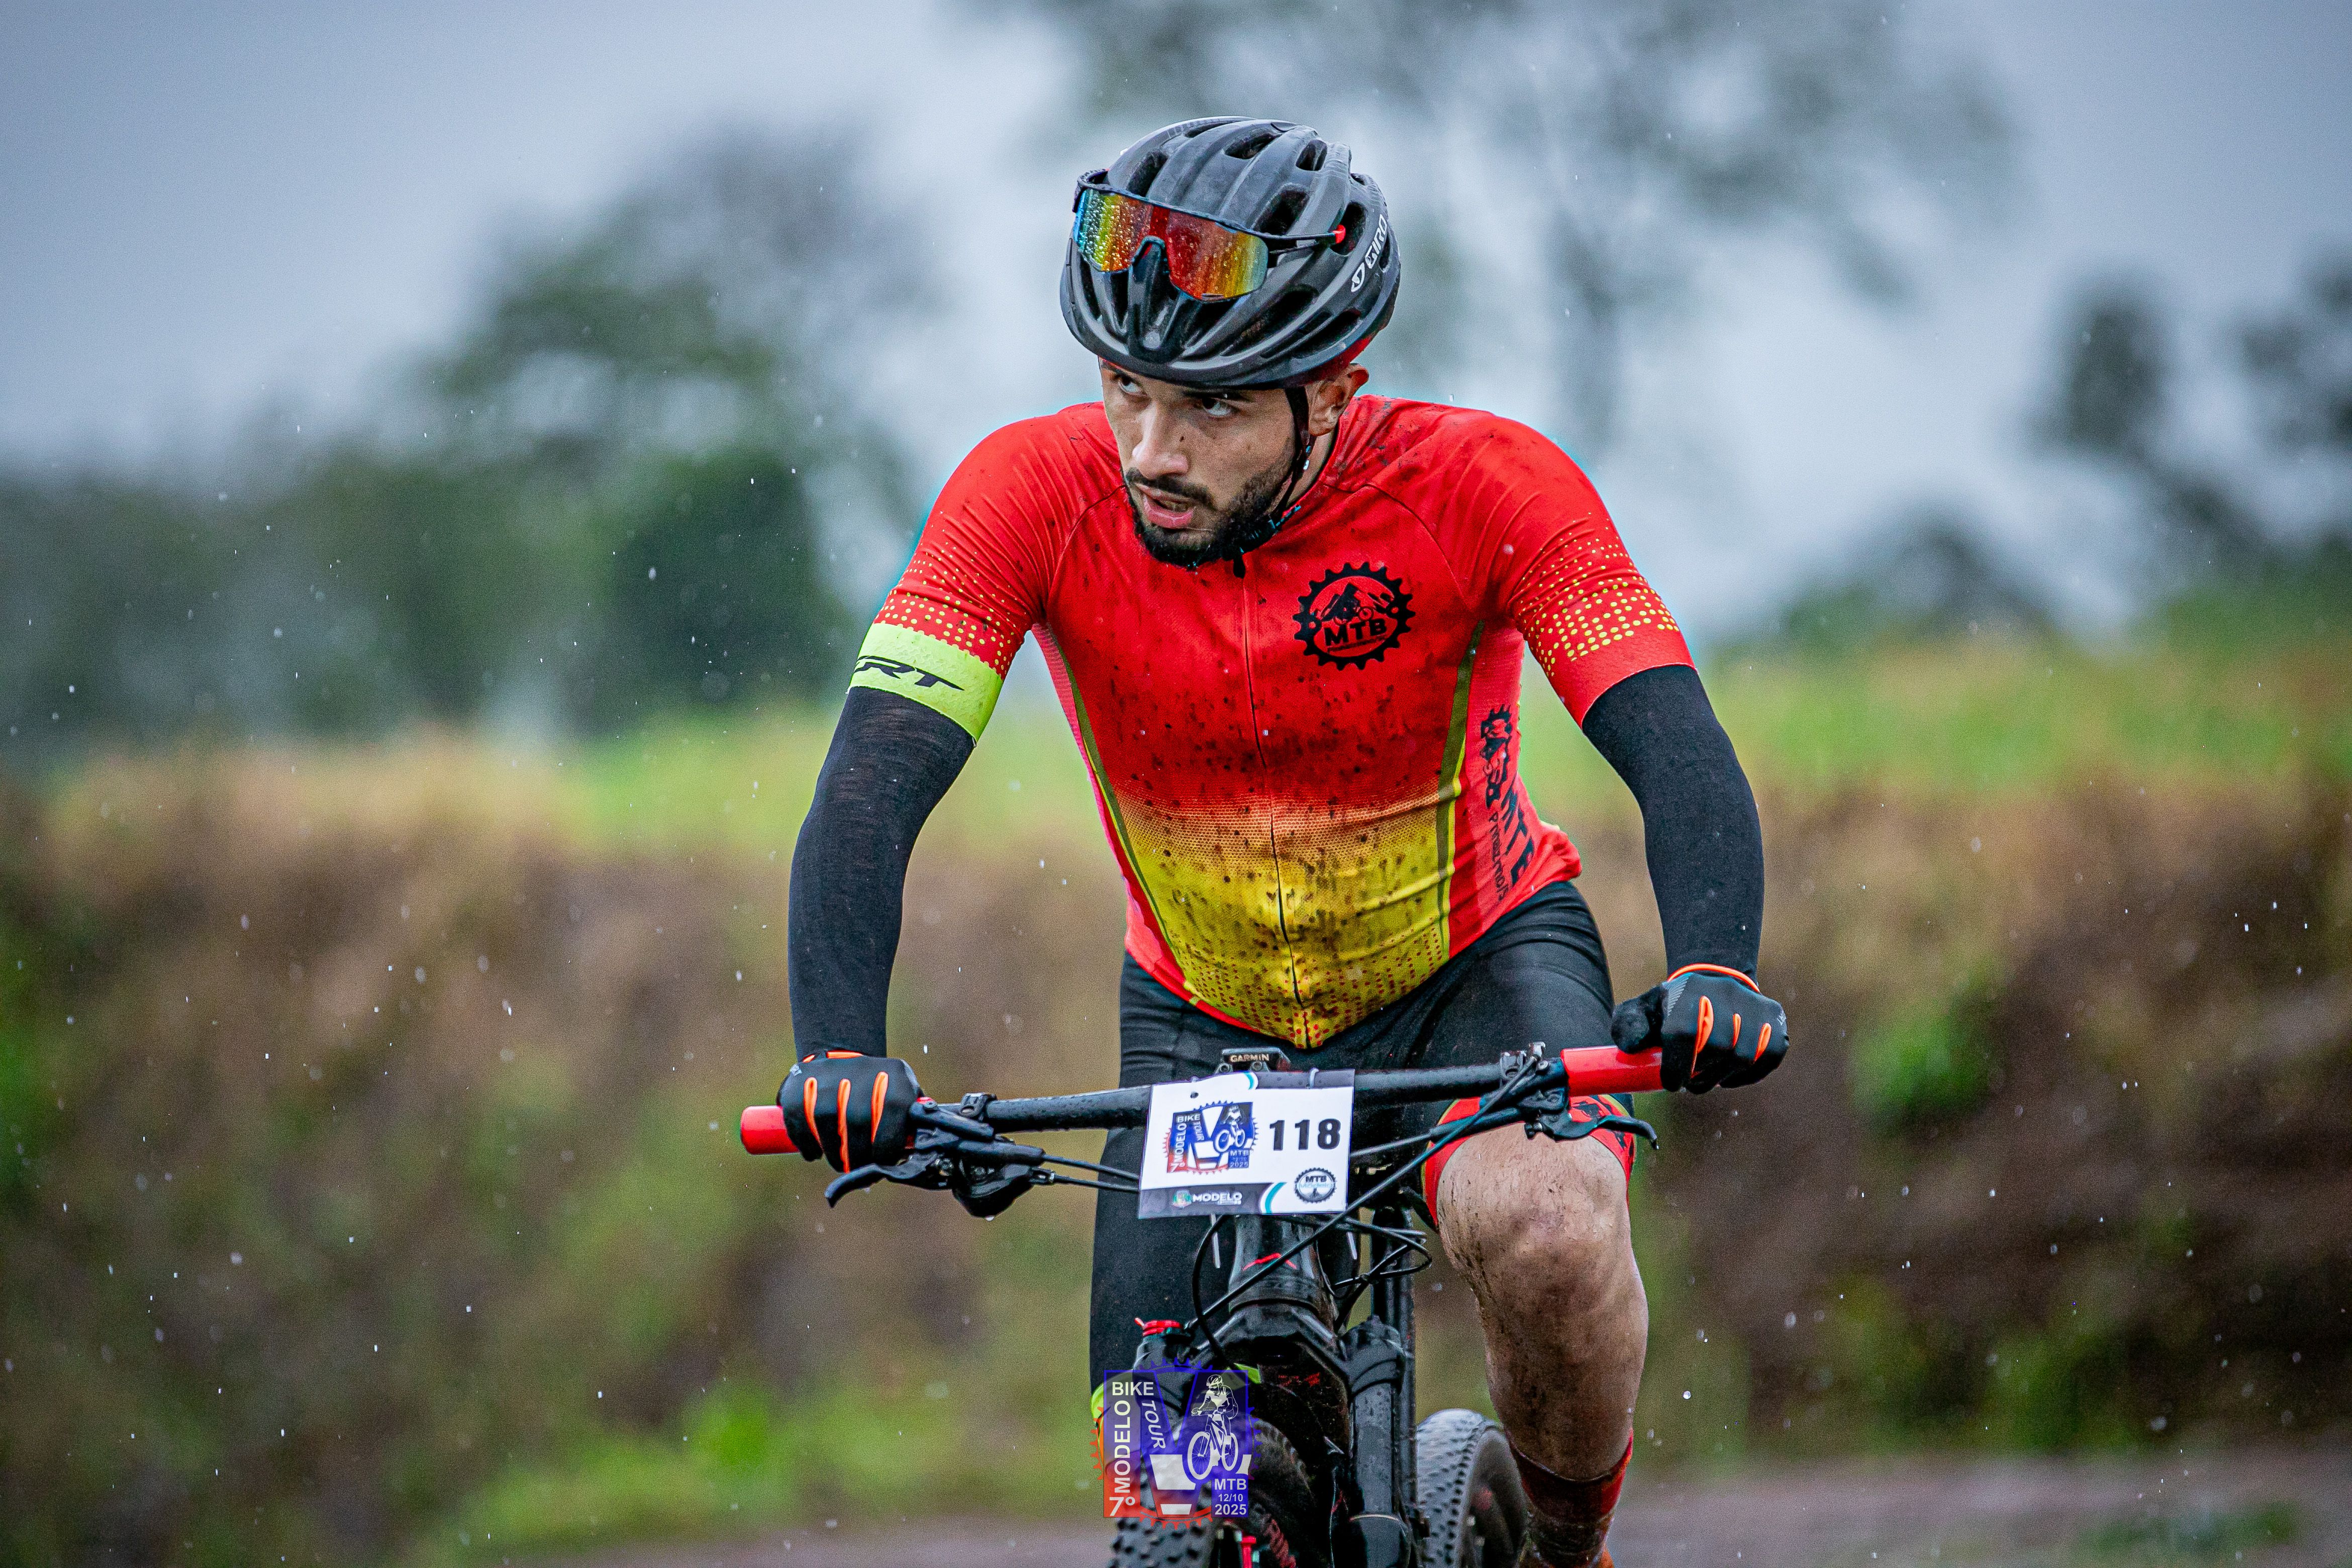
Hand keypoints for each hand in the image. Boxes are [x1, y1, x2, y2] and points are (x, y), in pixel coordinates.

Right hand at [778, 1050, 923, 1168]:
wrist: (843, 1056)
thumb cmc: (880, 1092)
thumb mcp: (904, 1098)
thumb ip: (913, 1124)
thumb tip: (918, 1153)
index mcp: (894, 1073)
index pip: (893, 1109)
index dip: (887, 1144)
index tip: (881, 1163)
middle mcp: (861, 1067)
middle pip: (857, 1118)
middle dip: (857, 1154)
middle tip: (856, 1168)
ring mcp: (828, 1070)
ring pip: (825, 1117)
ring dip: (831, 1150)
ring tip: (838, 1161)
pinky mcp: (800, 1079)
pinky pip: (798, 1115)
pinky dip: (805, 1141)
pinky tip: (814, 1153)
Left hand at [1611, 964, 1786, 1092]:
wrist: (1710, 985)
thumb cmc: (1671, 1008)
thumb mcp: (1642, 1011)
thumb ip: (1629, 1027)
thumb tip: (1634, 1045)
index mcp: (1688, 989)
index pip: (1684, 1032)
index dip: (1677, 1066)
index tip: (1671, 1083)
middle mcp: (1725, 991)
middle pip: (1718, 1047)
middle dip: (1700, 1075)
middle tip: (1689, 1083)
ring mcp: (1754, 1004)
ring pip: (1744, 1056)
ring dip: (1723, 1077)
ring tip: (1706, 1079)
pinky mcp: (1775, 1018)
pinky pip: (1770, 1056)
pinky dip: (1750, 1075)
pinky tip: (1730, 1075)